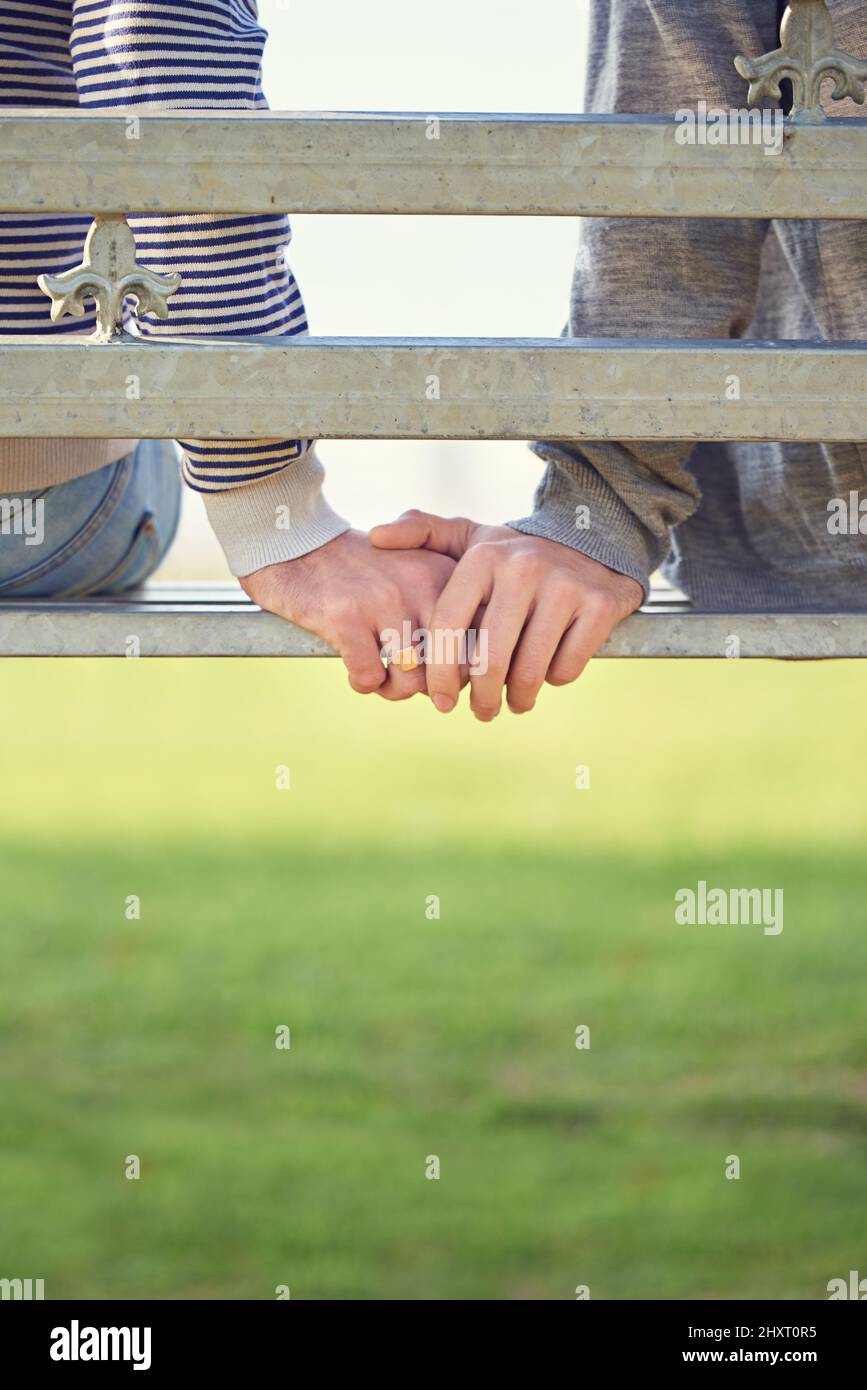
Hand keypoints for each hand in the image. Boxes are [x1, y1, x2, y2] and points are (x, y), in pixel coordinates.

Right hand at [240, 529, 455, 699]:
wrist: (301, 543)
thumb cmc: (363, 573)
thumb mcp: (416, 573)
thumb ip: (447, 611)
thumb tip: (466, 675)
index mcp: (443, 576)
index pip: (479, 639)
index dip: (465, 667)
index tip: (445, 671)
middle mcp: (419, 587)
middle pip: (450, 667)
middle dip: (434, 689)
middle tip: (412, 682)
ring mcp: (383, 602)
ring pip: (413, 681)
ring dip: (394, 690)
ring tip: (382, 678)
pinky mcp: (346, 618)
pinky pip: (369, 678)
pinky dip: (363, 684)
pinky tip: (357, 672)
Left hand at [370, 512, 642, 719]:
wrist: (594, 539)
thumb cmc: (517, 554)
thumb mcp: (472, 536)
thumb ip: (423, 533)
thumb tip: (376, 536)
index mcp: (483, 557)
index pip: (447, 627)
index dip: (439, 674)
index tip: (440, 702)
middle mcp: (523, 568)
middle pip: (488, 660)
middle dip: (480, 699)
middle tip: (480, 712)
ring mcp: (565, 586)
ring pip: (529, 671)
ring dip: (517, 699)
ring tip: (512, 704)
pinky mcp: (599, 605)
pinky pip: (566, 668)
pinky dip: (554, 680)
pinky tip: (548, 674)